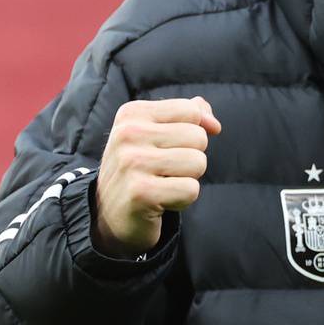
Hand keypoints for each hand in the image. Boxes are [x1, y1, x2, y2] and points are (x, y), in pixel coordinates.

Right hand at [92, 97, 221, 256]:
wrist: (110, 214)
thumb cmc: (141, 169)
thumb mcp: (157, 133)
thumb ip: (188, 116)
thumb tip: (213, 124)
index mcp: (132, 113)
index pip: (191, 110)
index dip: (194, 132)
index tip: (169, 147)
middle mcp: (128, 134)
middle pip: (198, 137)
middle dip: (190, 157)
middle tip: (164, 170)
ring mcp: (132, 163)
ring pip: (198, 162)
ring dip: (187, 178)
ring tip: (162, 184)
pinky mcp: (141, 192)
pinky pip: (191, 189)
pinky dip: (183, 199)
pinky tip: (161, 200)